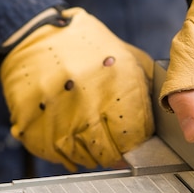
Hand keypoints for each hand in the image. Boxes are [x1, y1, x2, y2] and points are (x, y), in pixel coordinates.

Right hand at [0, 7, 153, 170]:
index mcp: (118, 83)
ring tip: (89, 139)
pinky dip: (64, 153)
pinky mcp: (34, 124)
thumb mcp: (128, 58)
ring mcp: (59, 115)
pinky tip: (68, 136)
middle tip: (113, 147)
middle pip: (110, 152)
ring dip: (90, 154)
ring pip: (83, 158)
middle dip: (115, 154)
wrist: (37, 34)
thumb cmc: (88, 47)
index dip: (137, 143)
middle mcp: (89, 101)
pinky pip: (56, 155)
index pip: (135, 135)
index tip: (134, 142)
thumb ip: (146, 90)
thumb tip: (159, 119)